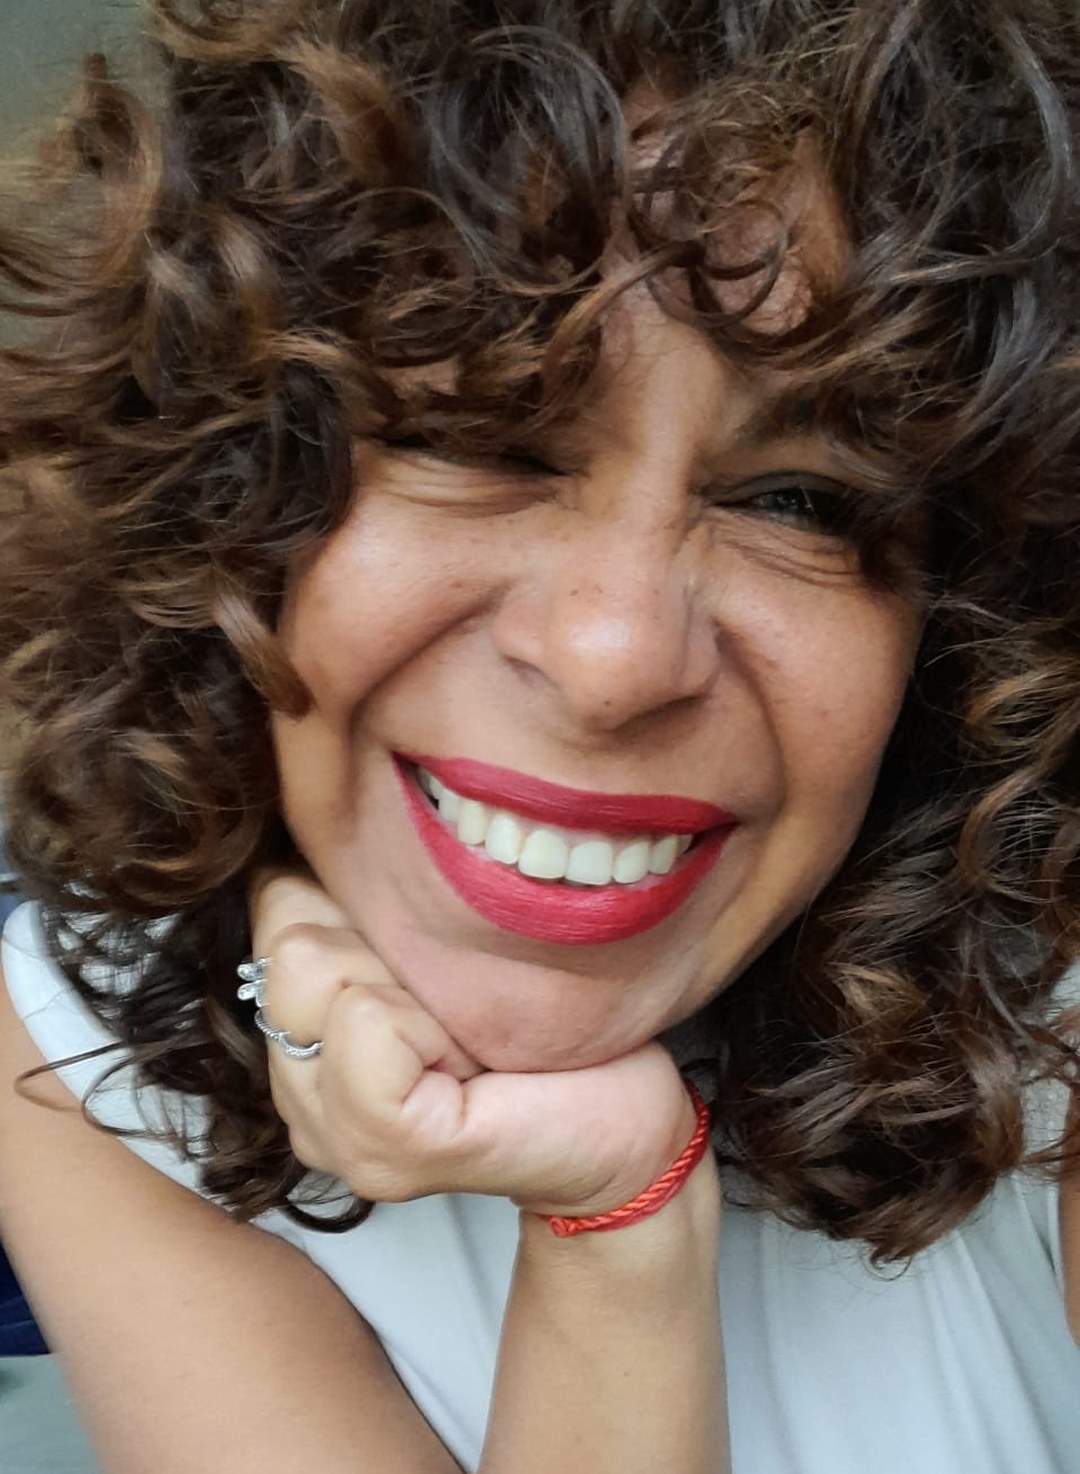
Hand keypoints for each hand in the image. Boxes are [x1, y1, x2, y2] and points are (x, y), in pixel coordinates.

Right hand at [248, 869, 698, 1215]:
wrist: (629, 1122)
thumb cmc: (545, 1029)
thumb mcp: (436, 944)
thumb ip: (364, 903)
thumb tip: (328, 814)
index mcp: (304, 1032)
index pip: (273, 901)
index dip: (360, 907)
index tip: (430, 962)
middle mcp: (296, 1090)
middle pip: (291, 938)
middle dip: (388, 947)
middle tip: (456, 1007)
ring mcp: (329, 1131)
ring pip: (317, 970)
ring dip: (414, 987)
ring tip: (466, 1037)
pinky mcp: (382, 1147)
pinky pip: (365, 1019)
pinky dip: (431, 1027)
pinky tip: (471, 1068)